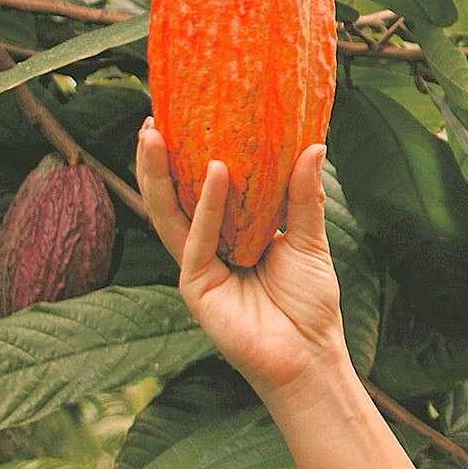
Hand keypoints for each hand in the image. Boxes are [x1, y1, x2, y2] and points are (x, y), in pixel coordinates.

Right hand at [135, 117, 348, 399]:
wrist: (309, 355)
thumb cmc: (310, 303)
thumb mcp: (309, 241)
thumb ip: (304, 197)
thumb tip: (314, 146)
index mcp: (232, 233)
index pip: (206, 186)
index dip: (194, 153)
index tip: (187, 113)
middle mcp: (208, 246)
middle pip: (175, 195)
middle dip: (159, 158)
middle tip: (153, 116)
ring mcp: (197, 266)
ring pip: (169, 213)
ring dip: (159, 174)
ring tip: (153, 133)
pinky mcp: (196, 286)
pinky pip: (197, 240)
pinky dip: (207, 207)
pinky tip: (217, 173)